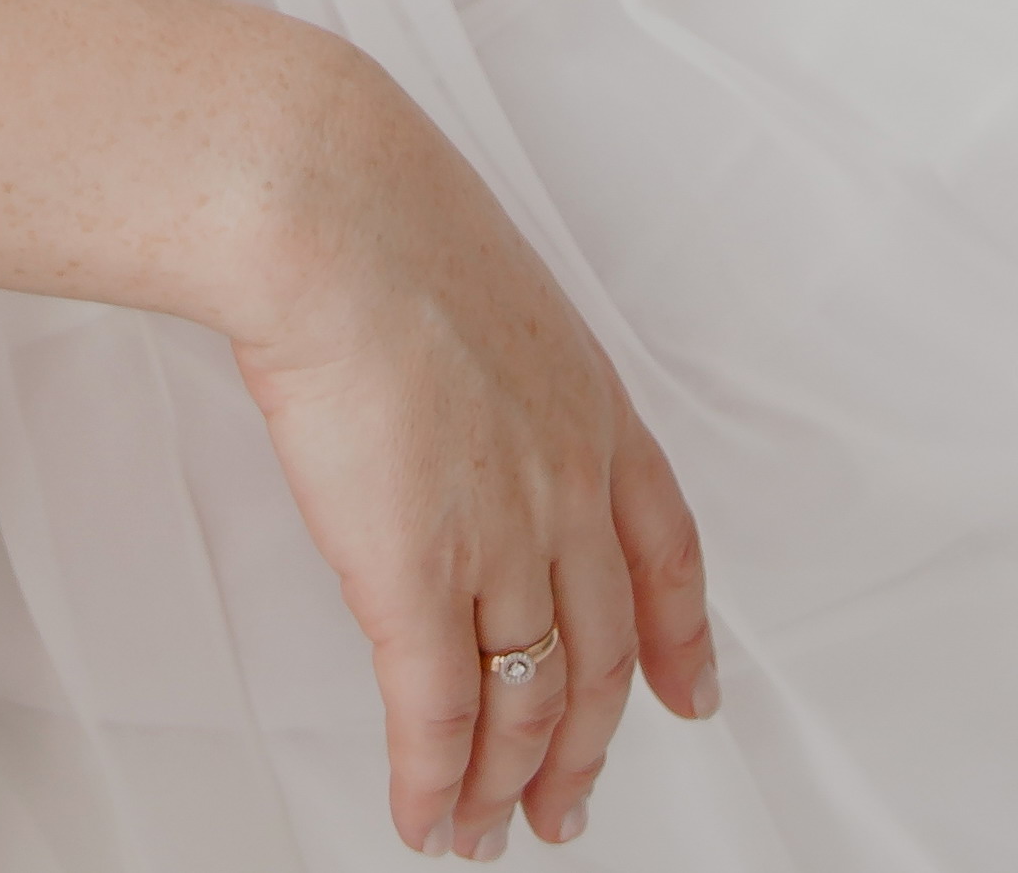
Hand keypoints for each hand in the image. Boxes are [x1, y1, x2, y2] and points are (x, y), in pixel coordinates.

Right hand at [233, 68, 717, 852]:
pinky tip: (424, 817)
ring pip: (527, 701)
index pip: (665, 550)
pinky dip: (434, 782)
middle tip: (564, 803)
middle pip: (599, 652)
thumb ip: (487, 357)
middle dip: (584, 745)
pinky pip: (439, 716)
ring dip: (507, 783)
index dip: (681, 637)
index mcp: (590, 402)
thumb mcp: (480, 277)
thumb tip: (446, 378)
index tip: (689, 693)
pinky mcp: (417, 578)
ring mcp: (502, 535)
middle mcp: (566, 480)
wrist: (328, 208)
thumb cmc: (378, 212)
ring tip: (481, 827)